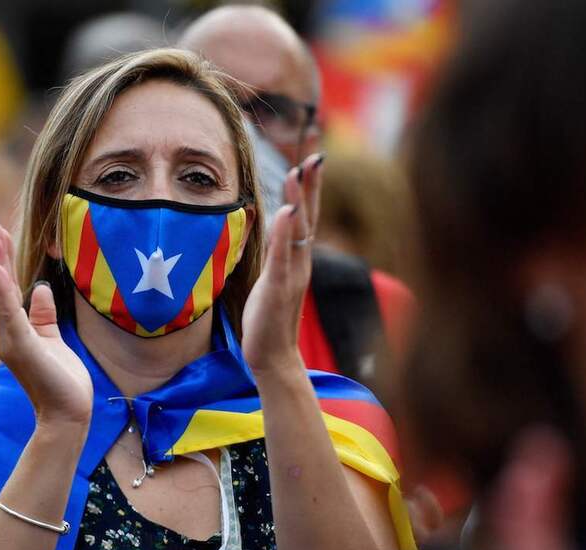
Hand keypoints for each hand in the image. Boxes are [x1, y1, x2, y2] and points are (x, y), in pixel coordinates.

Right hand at [0, 220, 93, 430]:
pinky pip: (9, 313)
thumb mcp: (54, 339)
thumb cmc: (61, 381)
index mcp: (15, 330)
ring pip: (1, 294)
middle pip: (0, 286)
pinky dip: (2, 291)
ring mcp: (11, 340)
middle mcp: (7, 333)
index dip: (4, 260)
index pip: (8, 288)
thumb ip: (44, 315)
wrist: (67, 414)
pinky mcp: (21, 347)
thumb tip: (40, 289)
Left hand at [242, 153, 323, 374]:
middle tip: (316, 155)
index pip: (306, 216)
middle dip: (312, 186)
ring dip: (299, 201)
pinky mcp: (279, 288)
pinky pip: (284, 256)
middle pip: (309, 217)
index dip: (310, 188)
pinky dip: (286, 233)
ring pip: (298, 232)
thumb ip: (278, 255)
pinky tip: (286, 212)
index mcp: (297, 259)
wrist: (274, 357)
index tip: (312, 159)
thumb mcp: (273, 279)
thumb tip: (277, 231)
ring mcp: (292, 275)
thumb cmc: (270, 319)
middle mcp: (300, 263)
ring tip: (297, 173)